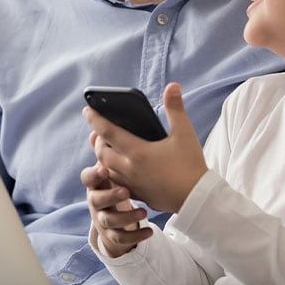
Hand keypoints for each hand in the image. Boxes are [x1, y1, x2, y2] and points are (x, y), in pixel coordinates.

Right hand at [81, 158, 151, 257]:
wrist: (114, 216)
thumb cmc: (115, 184)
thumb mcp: (112, 167)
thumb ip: (107, 150)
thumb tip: (98, 130)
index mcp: (96, 183)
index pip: (87, 177)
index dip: (93, 174)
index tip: (104, 169)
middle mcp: (96, 202)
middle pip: (95, 200)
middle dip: (109, 195)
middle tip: (126, 191)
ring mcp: (103, 219)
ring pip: (108, 220)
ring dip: (125, 217)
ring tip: (143, 211)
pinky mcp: (114, 235)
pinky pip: (121, 238)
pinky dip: (136, 235)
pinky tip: (150, 231)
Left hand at [84, 83, 207, 212]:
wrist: (197, 198)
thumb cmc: (191, 165)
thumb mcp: (184, 133)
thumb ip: (175, 108)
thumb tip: (172, 86)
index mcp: (138, 152)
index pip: (108, 132)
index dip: (96, 119)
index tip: (87, 110)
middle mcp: (130, 169)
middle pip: (102, 154)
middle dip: (97, 141)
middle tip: (100, 131)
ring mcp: (133, 184)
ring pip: (107, 170)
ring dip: (103, 158)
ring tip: (108, 148)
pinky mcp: (139, 195)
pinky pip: (117, 184)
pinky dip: (114, 174)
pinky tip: (121, 168)